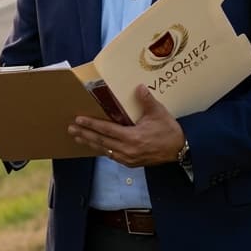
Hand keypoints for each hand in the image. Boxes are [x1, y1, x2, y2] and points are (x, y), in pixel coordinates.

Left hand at [68, 84, 184, 167]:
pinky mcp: (131, 163)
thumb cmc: (169, 131)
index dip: (91, 124)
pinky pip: (112, 156)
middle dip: (84, 134)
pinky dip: (102, 150)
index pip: (106, 130)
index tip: (78, 119)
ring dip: (90, 143)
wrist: (179, 151)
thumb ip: (146, 100)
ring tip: (77, 137)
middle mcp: (127, 150)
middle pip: (100, 141)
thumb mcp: (158, 113)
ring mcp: (128, 158)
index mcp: (132, 137)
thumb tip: (138, 87)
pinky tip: (95, 146)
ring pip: (104, 150)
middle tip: (70, 128)